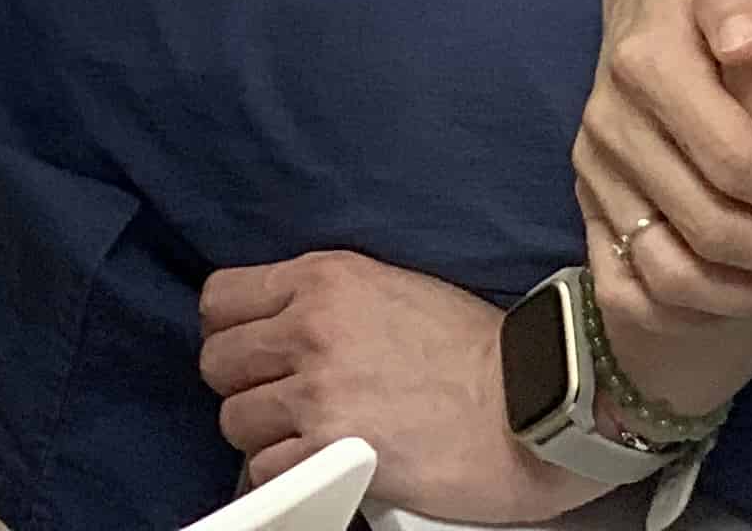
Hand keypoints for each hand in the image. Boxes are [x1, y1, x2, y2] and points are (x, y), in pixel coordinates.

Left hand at [197, 253, 607, 524]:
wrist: (535, 400)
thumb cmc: (477, 350)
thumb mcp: (391, 289)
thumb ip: (325, 303)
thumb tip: (276, 330)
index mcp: (322, 277)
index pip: (220, 299)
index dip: (231, 330)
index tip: (253, 352)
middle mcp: (310, 326)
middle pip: (217, 361)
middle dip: (243, 384)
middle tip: (281, 400)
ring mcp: (319, 391)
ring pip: (234, 418)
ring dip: (263, 434)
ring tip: (307, 437)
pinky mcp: (333, 451)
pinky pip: (264, 468)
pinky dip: (285, 475)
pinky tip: (321, 467)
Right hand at [573, 0, 751, 331]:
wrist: (653, 0)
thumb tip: (744, 45)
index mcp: (644, 62)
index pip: (732, 159)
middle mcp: (610, 125)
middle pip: (711, 227)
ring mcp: (595, 175)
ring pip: (674, 274)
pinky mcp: (590, 210)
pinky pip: (631, 291)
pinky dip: (697, 319)